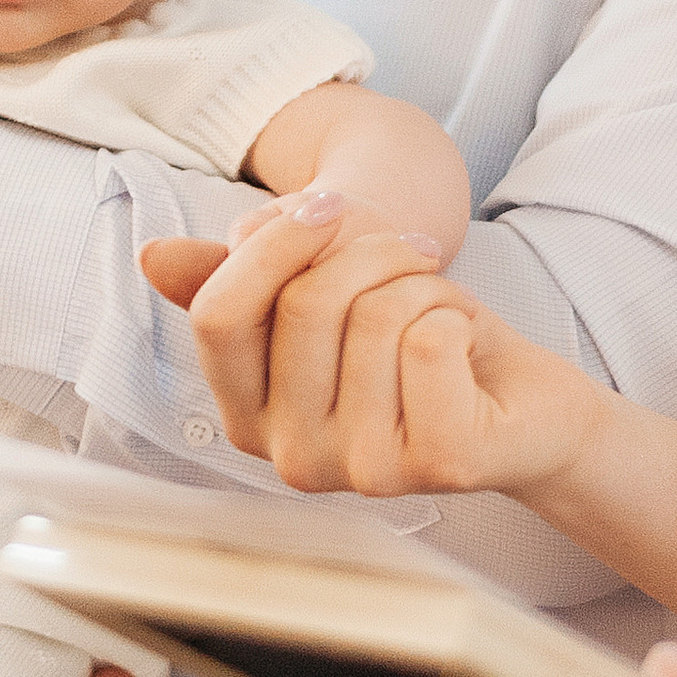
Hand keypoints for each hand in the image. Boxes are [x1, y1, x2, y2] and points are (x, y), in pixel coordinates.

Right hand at [141, 192, 587, 499]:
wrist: (524, 403)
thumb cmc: (417, 344)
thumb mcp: (320, 296)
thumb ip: (239, 277)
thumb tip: (152, 256)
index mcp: (248, 414)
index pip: (219, 316)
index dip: (274, 242)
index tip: (332, 205)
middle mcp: (292, 456)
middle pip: (304, 302)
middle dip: (370, 250)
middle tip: (412, 255)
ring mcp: (361, 471)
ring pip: (374, 316)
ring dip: (422, 285)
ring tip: (438, 311)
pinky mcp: (435, 465)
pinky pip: (428, 342)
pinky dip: (459, 316)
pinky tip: (465, 349)